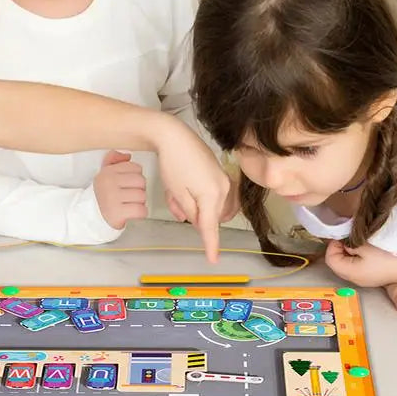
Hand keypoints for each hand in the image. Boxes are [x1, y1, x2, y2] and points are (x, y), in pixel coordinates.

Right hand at [93, 150, 147, 228]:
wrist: (89, 215)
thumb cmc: (103, 194)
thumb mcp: (104, 173)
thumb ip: (114, 160)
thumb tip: (128, 155)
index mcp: (107, 172)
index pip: (136, 168)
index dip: (136, 177)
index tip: (128, 184)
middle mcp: (108, 183)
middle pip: (141, 181)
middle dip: (139, 190)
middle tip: (130, 196)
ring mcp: (112, 198)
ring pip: (142, 196)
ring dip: (139, 202)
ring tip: (129, 204)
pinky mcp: (117, 213)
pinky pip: (140, 210)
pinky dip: (140, 213)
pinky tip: (131, 212)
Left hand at [154, 118, 229, 260]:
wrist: (174, 135)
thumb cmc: (173, 163)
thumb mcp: (177, 193)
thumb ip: (190, 212)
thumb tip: (199, 222)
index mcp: (213, 195)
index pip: (211, 226)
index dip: (211, 245)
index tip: (213, 260)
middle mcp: (223, 188)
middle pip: (208, 215)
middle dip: (191, 213)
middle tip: (174, 202)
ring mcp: (223, 179)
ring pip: (208, 205)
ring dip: (191, 204)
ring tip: (175, 192)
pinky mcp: (218, 172)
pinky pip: (209, 193)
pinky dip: (195, 195)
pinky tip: (182, 186)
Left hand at [324, 240, 396, 286]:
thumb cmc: (390, 254)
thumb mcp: (365, 244)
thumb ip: (349, 242)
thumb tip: (341, 241)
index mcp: (351, 273)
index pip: (330, 259)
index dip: (333, 245)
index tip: (343, 236)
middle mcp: (355, 280)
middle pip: (336, 263)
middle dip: (339, 249)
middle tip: (349, 238)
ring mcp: (364, 280)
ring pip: (345, 265)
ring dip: (348, 253)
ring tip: (358, 243)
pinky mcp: (372, 277)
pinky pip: (356, 267)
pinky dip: (356, 257)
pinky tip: (365, 250)